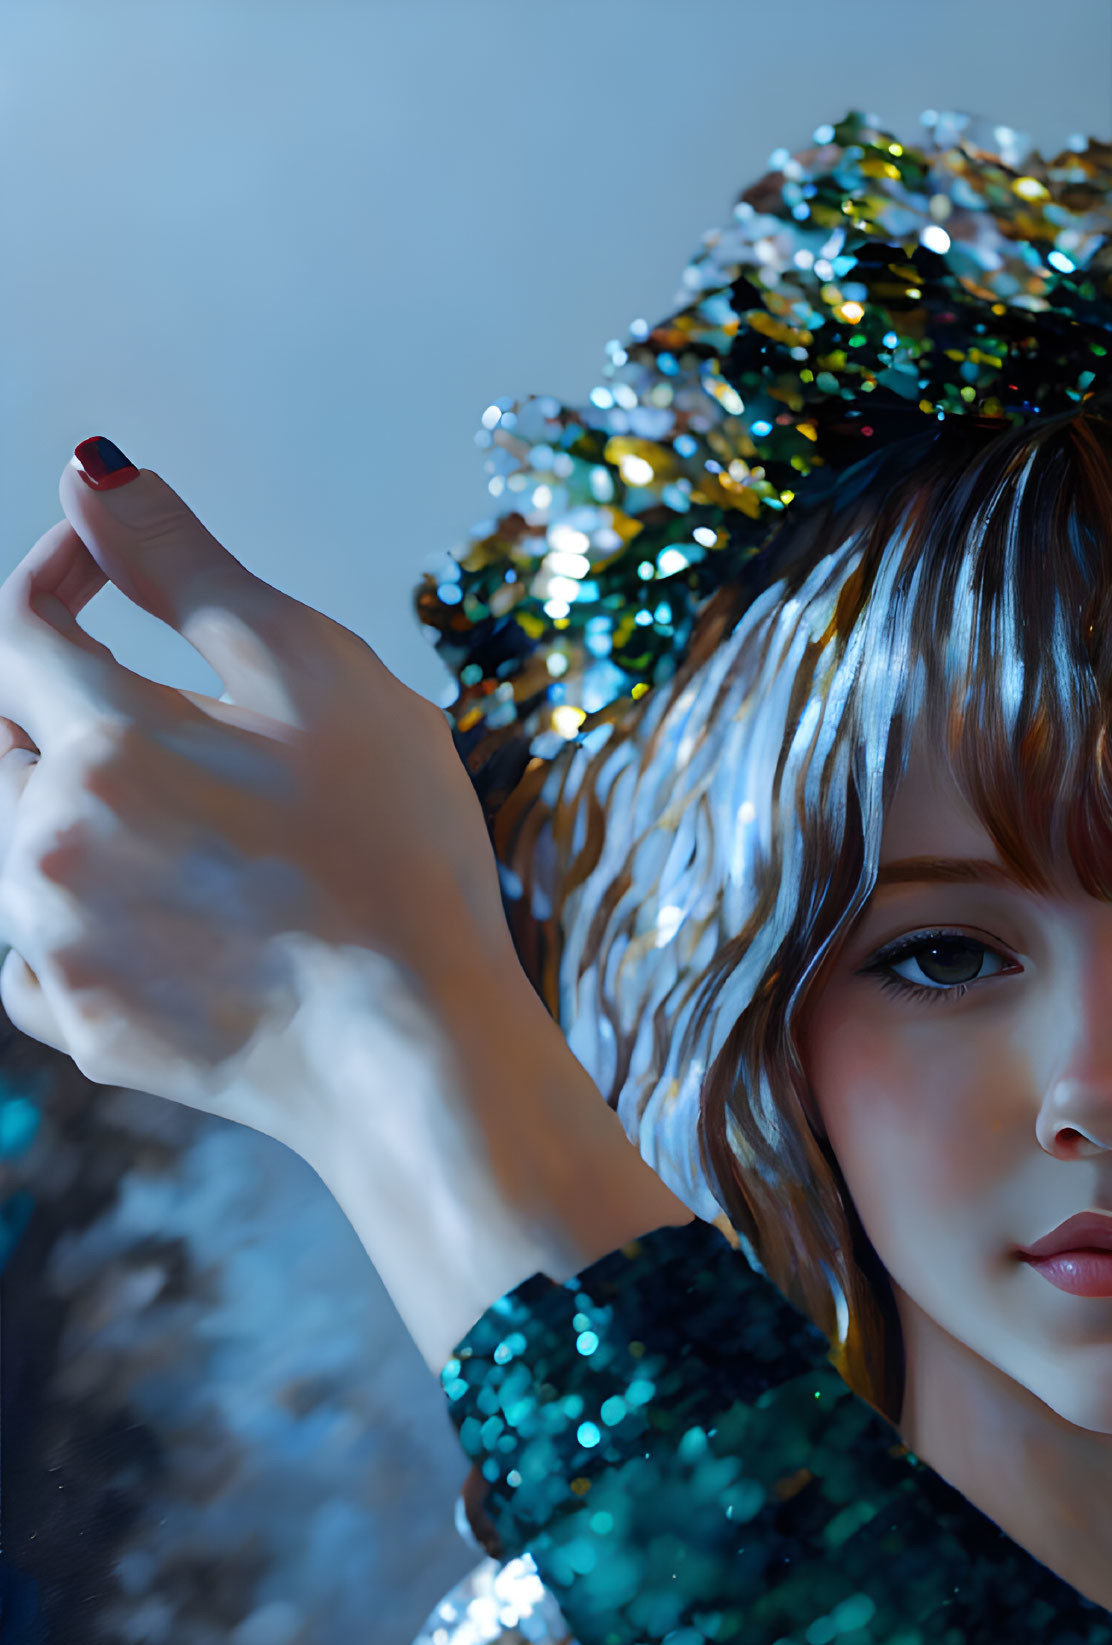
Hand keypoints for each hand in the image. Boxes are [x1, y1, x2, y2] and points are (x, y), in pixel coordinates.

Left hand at [0, 447, 687, 1360]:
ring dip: (72, 809)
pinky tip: (172, 918)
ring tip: (186, 823)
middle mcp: (42, 840)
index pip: (18, 622)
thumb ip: (192, 567)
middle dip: (62, 700)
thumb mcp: (320, 679)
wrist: (419, 1054)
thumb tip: (93, 470)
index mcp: (100, 740)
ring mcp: (54, 944)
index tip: (112, 562)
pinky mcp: (83, 1027)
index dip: (63, 570)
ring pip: (10, 843)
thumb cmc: (395, 859)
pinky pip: (34, 951)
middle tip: (168, 711)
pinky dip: (80, 917)